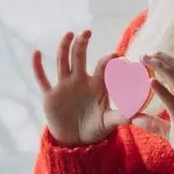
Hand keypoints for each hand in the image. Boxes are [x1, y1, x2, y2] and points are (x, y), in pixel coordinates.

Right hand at [32, 30, 127, 145]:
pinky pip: (42, 78)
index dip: (108, 61)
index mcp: (96, 85)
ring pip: (62, 62)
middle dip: (82, 44)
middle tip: (87, 32)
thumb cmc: (95, 129)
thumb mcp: (108, 122)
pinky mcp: (50, 95)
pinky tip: (36, 53)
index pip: (102, 67)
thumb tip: (137, 114)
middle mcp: (80, 81)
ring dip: (64, 47)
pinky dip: (38, 66)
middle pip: (79, 57)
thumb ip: (121, 116)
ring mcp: (64, 86)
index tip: (116, 55)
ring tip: (69, 34)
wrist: (75, 141)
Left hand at [130, 52, 173, 173]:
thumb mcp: (172, 133)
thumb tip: (135, 119)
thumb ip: (155, 124)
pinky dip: (162, 90)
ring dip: (161, 68)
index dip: (169, 62)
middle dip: (163, 60)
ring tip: (145, 59)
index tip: (154, 55)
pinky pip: (173, 103)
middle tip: (145, 53)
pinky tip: (150, 81)